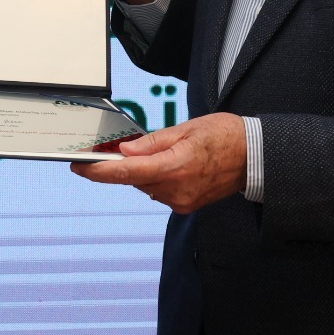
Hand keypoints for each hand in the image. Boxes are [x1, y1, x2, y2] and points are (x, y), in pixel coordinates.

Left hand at [71, 112, 247, 212]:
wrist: (254, 157)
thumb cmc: (224, 136)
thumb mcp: (186, 129)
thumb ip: (152, 143)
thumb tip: (124, 150)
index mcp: (176, 166)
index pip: (127, 173)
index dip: (99, 171)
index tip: (79, 166)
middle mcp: (176, 190)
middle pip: (134, 180)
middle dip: (121, 165)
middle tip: (109, 150)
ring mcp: (181, 201)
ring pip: (145, 186)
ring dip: (140, 171)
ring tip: (150, 152)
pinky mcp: (186, 205)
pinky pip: (159, 191)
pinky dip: (155, 178)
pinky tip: (165, 164)